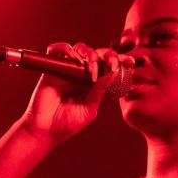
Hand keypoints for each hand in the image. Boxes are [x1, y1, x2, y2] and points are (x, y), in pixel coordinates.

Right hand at [19, 42, 133, 143]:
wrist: (45, 130)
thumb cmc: (67, 124)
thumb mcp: (89, 109)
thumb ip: (100, 91)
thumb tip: (113, 74)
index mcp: (93, 84)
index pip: (108, 68)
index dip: (119, 62)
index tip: (131, 62)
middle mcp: (81, 75)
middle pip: (97, 54)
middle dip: (109, 55)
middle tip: (114, 63)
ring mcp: (67, 70)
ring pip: (80, 48)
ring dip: (89, 53)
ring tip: (91, 67)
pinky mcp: (52, 68)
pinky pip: (57, 49)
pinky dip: (66, 49)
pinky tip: (74, 60)